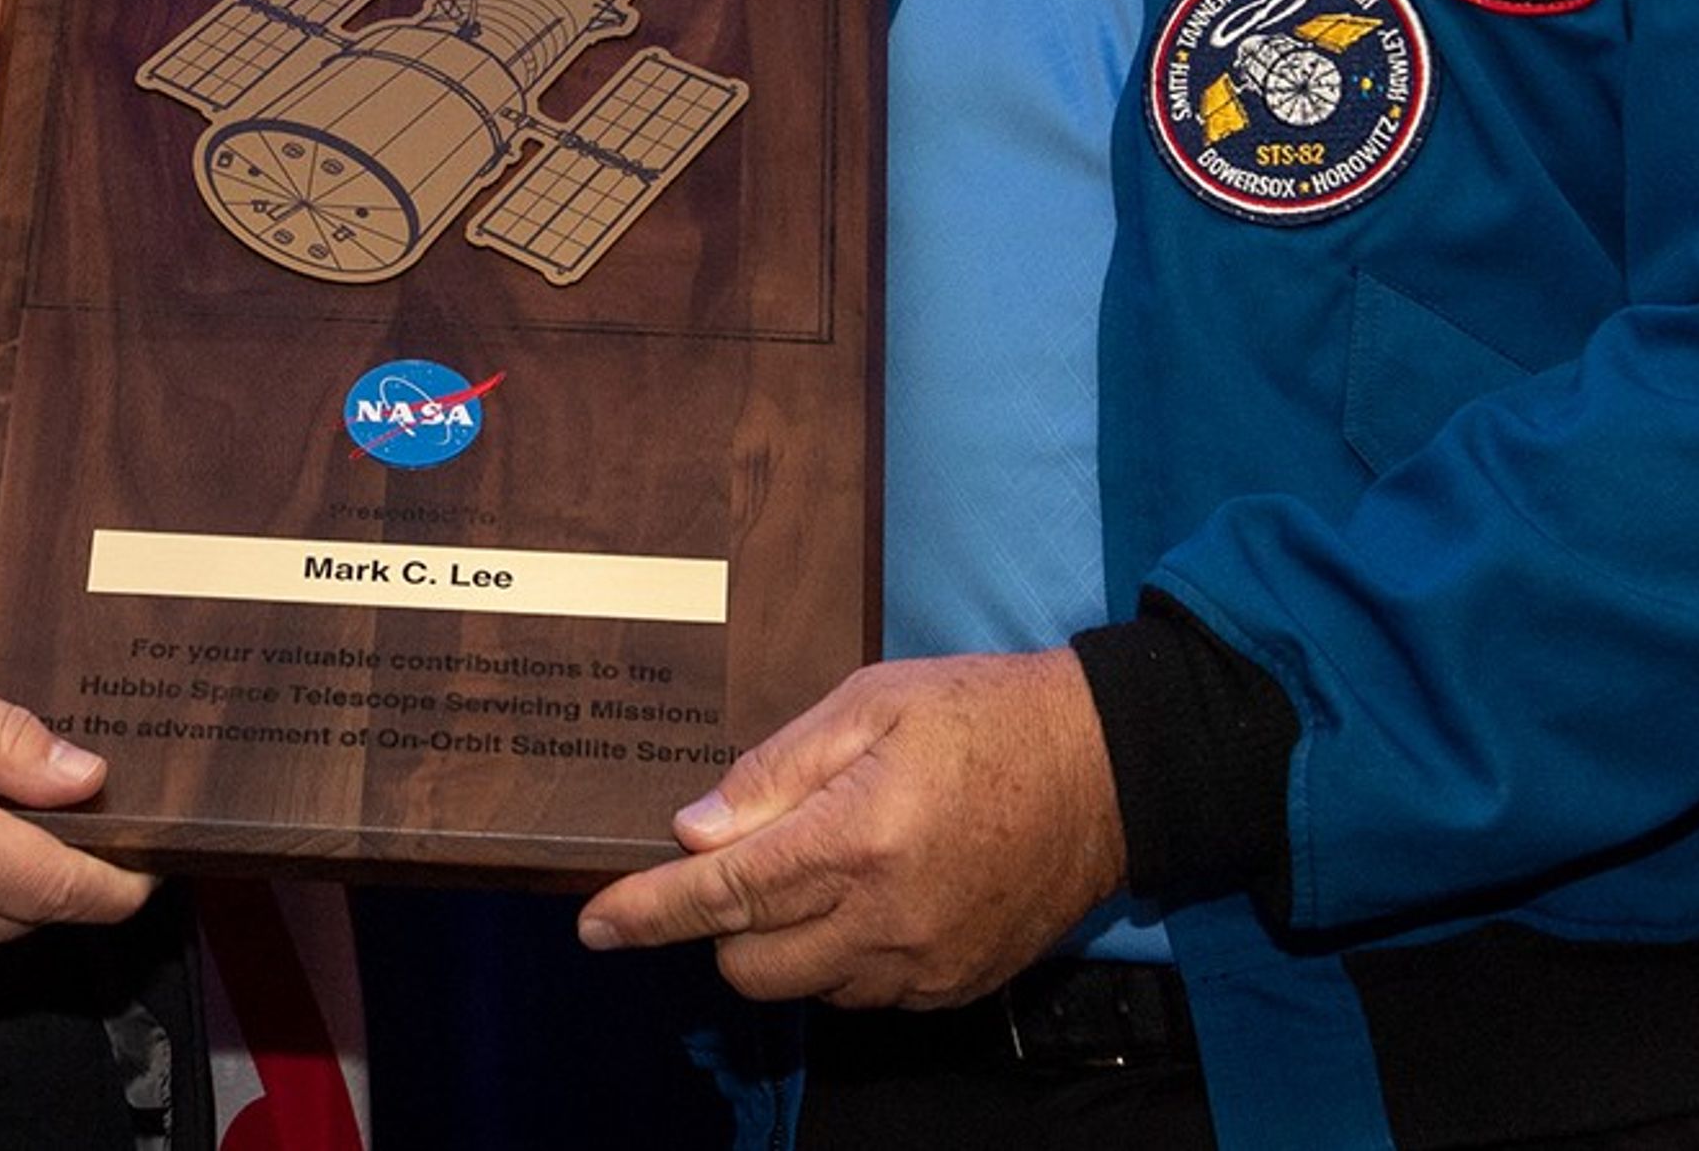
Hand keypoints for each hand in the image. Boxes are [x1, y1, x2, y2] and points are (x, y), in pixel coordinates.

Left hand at [574, 651, 1123, 1010]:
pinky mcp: (955, 984)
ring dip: (783, 942)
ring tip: (820, 866)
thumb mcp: (870, 703)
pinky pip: (862, 995)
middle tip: (744, 859)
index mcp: (855, 838)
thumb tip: (695, 829)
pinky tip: (865, 895)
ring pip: (804, 989)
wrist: (1104, 767)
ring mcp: (924, 962)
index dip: (649, 912)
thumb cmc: (981, 714)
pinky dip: (840, 957)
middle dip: (720, 923)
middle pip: (749, 965)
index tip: (594, 926)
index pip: (723, 895)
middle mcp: (885, 918)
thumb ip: (775, 771)